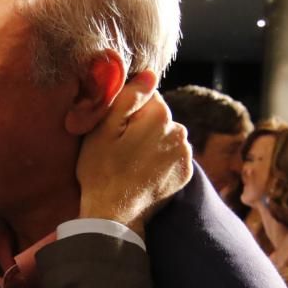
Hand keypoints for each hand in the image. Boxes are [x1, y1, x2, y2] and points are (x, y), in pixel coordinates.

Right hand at [77, 75, 191, 237]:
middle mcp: (180, 131)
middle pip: (159, 117)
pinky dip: (162, 160)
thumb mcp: (103, 128)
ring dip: (154, 143)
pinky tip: (145, 172)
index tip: (115, 130)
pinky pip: (174, 155)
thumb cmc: (101, 170)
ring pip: (167, 136)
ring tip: (132, 162)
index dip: (128, 111)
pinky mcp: (186, 173)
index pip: (147, 97)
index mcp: (160, 115)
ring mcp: (185, 154)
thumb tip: (150, 73)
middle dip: (143, 126)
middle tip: (121, 149)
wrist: (114, 214)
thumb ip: (129, 96)